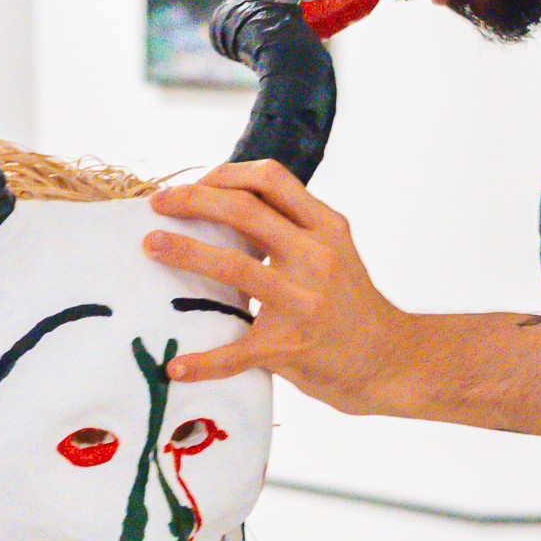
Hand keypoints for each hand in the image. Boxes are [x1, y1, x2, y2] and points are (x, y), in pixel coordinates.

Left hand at [144, 160, 413, 414]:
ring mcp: (303, 301)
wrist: (389, 361)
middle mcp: (316, 256)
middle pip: (244, 211)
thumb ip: (294, 232)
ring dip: (184, 253)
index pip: (271, 179)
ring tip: (152, 246)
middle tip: (159, 204)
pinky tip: (176, 366)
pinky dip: (202, 362)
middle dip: (193, 201)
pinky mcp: (289, 347)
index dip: (226, 174)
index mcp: (326, 227)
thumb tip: (232, 215)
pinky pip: (235, 354)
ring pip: (233, 265)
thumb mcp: (335, 253)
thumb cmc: (353, 309)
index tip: (195, 183)